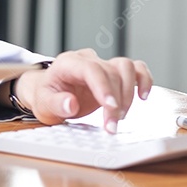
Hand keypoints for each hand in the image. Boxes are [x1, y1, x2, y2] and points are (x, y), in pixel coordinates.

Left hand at [13, 49, 151, 132]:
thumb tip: (70, 104)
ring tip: (120, 116)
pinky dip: (143, 80)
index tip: (111, 107)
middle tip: (112, 126)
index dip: (104, 87)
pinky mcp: (114, 72)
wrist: (50, 93)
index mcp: (68, 63)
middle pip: (110, 72)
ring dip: (128, 94)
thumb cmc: (47, 97)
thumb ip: (55, 104)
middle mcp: (87, 60)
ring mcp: (102, 64)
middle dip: (115, 102)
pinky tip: (143, 96)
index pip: (91, 69)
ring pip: (125, 67)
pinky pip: (135, 68)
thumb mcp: (43, 104)